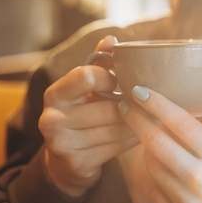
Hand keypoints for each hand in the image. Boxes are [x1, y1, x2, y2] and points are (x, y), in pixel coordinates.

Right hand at [38, 35, 138, 196]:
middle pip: (109, 108)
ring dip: (137, 122)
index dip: (111, 78)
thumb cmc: (82, 114)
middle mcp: (52, 119)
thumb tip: (111, 39)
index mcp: (55, 94)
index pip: (87, 77)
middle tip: (146, 101)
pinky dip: (133, 138)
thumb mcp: (85, 87)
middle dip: (131, 105)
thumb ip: (99, 62)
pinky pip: (117, 147)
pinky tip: (141, 133)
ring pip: (116, 128)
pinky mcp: (77, 163)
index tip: (122, 81)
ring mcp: (63, 144)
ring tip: (149, 116)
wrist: (66, 161)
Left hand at [119, 87, 201, 202]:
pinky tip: (162, 167)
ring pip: (151, 165)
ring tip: (150, 138)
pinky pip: (154, 190)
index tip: (140, 90)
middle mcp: (201, 180)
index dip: (157, 104)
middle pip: (156, 142)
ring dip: (147, 148)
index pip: (181, 124)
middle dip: (136, 120)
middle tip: (125, 104)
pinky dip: (155, 175)